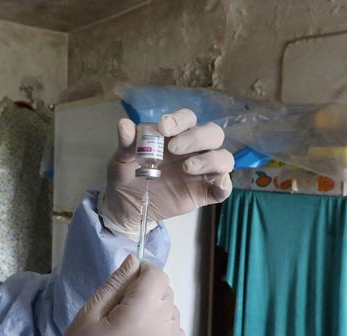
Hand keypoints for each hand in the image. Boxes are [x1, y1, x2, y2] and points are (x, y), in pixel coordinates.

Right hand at [57, 255, 184, 335]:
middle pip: (165, 291)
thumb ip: (116, 283)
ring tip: (129, 325)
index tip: (123, 284)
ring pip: (171, 309)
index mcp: (141, 313)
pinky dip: (161, 326)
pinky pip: (174, 329)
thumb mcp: (90, 311)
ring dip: (155, 309)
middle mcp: (162, 327)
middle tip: (119, 308)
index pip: (156, 276)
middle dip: (146, 291)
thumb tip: (134, 261)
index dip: (140, 272)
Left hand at [98, 109, 233, 238]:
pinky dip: (225, 184)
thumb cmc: (127, 176)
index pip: (188, 119)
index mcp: (174, 136)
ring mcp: (201, 171)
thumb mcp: (122, 160)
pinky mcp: (205, 192)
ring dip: (211, 159)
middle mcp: (193, 150)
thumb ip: (126, 144)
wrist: (126, 205)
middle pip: (213, 133)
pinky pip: (225, 187)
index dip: (179, 120)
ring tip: (187, 167)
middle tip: (174, 148)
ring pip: (224, 158)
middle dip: (197, 137)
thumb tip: (124, 124)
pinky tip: (214, 184)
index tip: (163, 127)